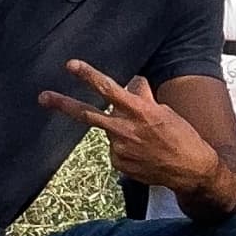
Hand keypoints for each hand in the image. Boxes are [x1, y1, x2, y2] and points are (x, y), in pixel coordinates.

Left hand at [38, 61, 219, 192]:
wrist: (191, 170)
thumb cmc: (183, 136)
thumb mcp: (165, 112)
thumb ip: (143, 99)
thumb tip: (133, 83)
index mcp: (140, 112)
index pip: (109, 89)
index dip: (89, 75)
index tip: (72, 65)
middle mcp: (125, 130)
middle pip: (88, 114)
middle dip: (64, 104)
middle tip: (43, 97)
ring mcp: (120, 149)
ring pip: (110, 132)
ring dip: (122, 132)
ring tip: (148, 142)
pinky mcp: (119, 164)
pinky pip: (116, 150)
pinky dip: (127, 149)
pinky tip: (145, 154)